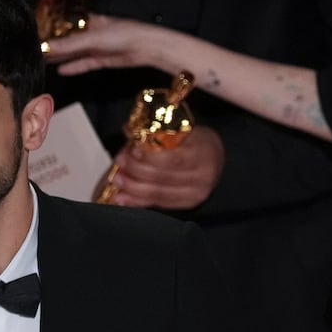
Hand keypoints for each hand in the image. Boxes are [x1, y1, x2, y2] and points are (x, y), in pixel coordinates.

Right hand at [43, 14, 162, 76]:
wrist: (145, 47)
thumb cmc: (123, 34)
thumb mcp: (92, 38)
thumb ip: (69, 44)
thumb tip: (47, 47)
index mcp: (88, 21)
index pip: (65, 26)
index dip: (51, 31)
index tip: (36, 37)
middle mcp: (91, 33)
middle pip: (68, 41)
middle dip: (54, 46)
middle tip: (35, 52)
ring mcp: (95, 47)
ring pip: (74, 54)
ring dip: (61, 58)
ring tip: (43, 62)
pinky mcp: (101, 60)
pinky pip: (83, 63)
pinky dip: (73, 67)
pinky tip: (61, 70)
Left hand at [107, 126, 223, 210]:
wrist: (215, 157)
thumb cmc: (194, 140)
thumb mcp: (183, 129)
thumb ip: (157, 131)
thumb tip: (128, 130)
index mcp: (202, 150)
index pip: (172, 158)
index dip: (149, 156)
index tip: (132, 150)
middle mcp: (203, 174)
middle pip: (162, 176)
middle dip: (135, 170)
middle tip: (120, 162)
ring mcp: (196, 192)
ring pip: (158, 192)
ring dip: (132, 187)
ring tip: (117, 179)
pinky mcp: (188, 203)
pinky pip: (158, 203)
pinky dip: (137, 201)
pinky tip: (121, 197)